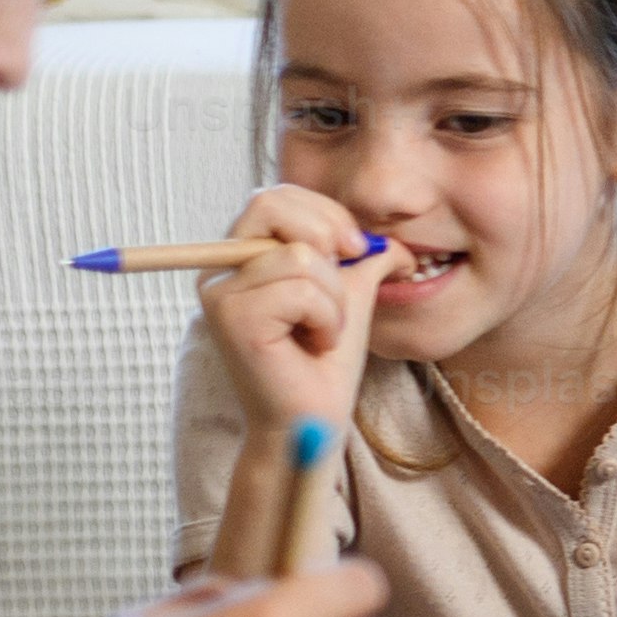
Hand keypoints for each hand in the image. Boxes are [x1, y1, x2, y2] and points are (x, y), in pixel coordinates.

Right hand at [197, 182, 397, 440]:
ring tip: (324, 331)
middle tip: (348, 276)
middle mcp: (218, 269)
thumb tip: (398, 241)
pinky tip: (316, 345)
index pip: (275, 196)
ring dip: (334, 298)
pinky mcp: (231, 319)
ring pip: (298, 256)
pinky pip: (300, 291)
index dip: (325, 213)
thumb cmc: (326, 361)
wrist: (313, 420)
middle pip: (271, 205)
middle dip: (328, 237)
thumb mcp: (350, 294)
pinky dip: (327, 319)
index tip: (357, 249)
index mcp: (240, 256)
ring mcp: (218, 294)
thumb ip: (362, 257)